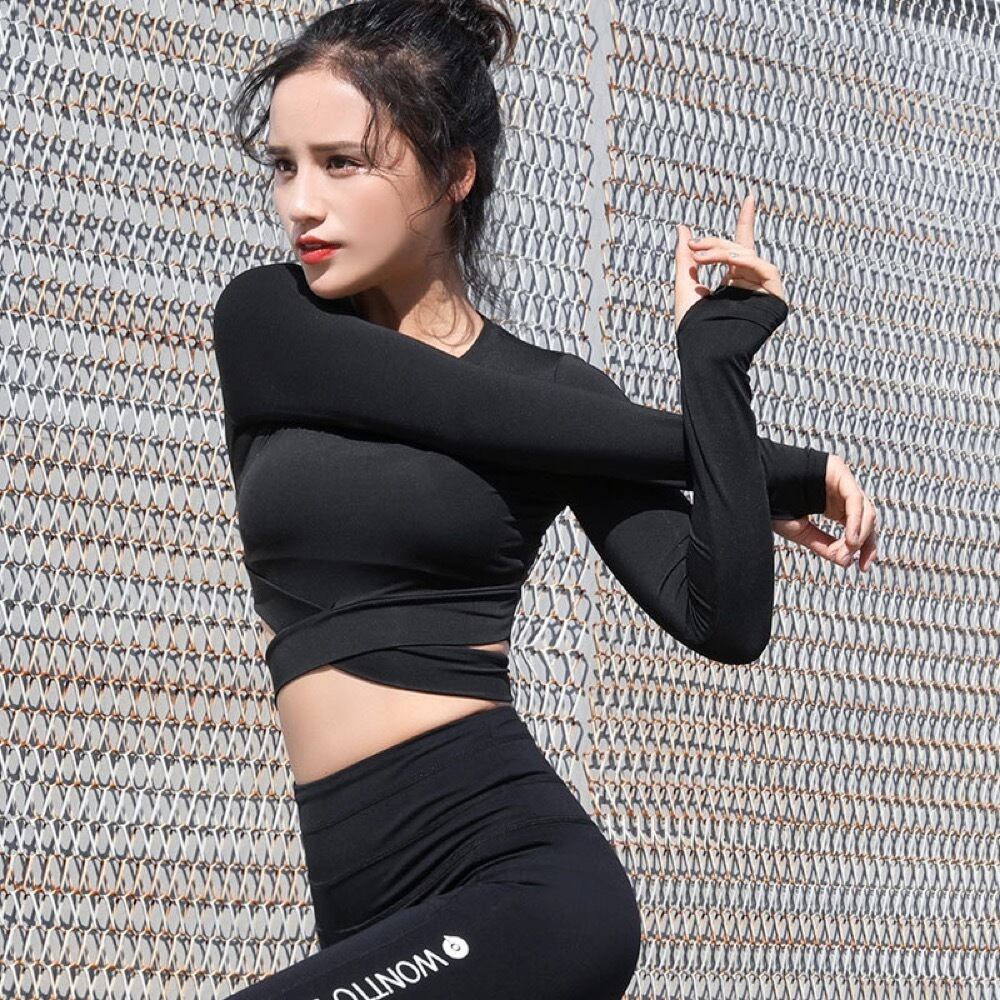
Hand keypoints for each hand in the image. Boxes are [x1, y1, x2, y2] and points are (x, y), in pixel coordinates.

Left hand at [674, 191, 785, 331]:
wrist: (704, 353)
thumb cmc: (692, 329)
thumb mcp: (684, 285)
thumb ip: (685, 257)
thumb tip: (682, 227)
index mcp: (732, 282)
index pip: (740, 247)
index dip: (746, 222)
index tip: (750, 197)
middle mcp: (750, 285)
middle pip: (740, 250)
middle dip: (716, 243)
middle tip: (694, 245)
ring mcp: (763, 292)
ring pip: (750, 257)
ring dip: (726, 252)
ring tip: (702, 256)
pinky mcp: (775, 300)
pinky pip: (767, 269)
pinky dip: (747, 262)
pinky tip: (730, 264)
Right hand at [771, 455, 878, 571]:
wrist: (757, 484)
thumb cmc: (772, 502)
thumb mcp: (801, 532)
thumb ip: (824, 546)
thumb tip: (846, 561)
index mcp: (832, 506)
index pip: (859, 527)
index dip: (864, 548)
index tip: (861, 566)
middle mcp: (840, 494)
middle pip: (867, 520)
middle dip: (865, 542)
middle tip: (852, 559)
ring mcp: (841, 481)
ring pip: (864, 509)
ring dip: (861, 532)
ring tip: (848, 547)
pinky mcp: (838, 471)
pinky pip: (854, 499)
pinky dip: (855, 520)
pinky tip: (850, 537)